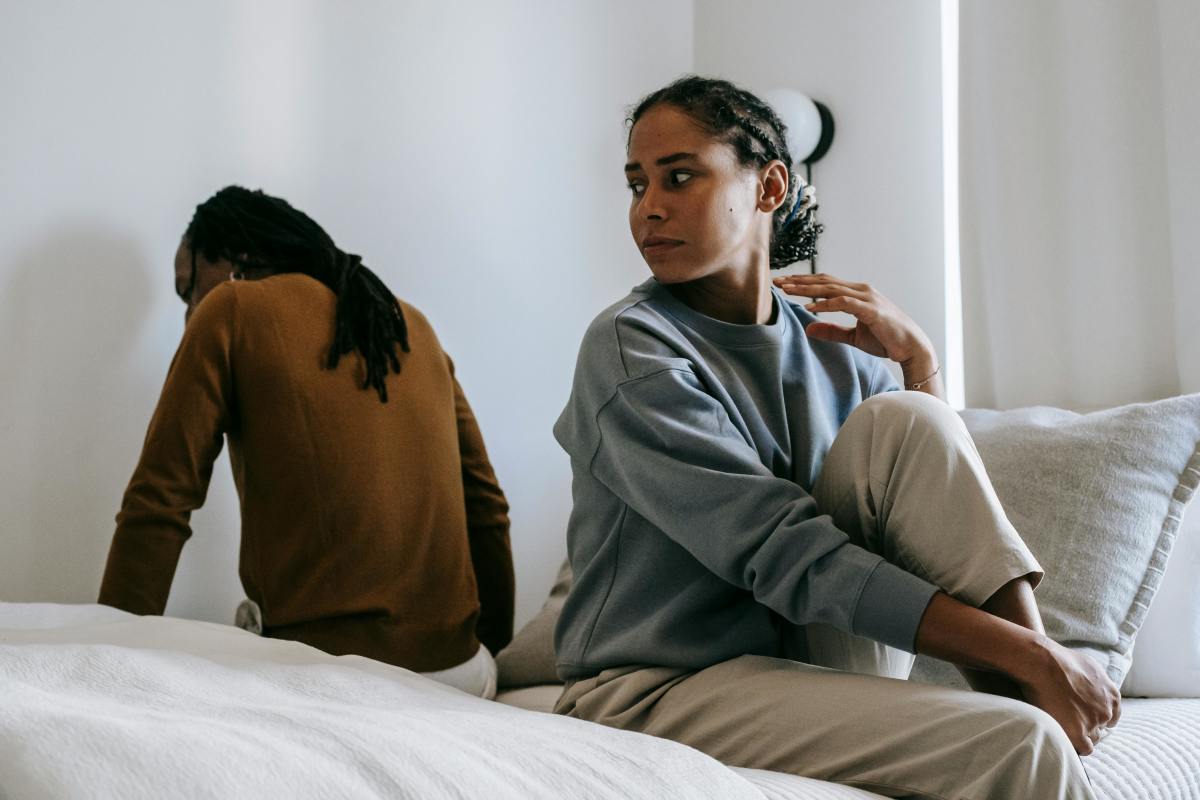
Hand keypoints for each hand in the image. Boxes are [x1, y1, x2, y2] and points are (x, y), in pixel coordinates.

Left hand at [773, 273, 931, 365]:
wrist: (911, 348)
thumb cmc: (886, 340)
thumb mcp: (853, 336)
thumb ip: (832, 331)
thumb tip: (808, 328)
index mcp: (857, 293)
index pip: (825, 283)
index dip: (803, 282)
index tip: (783, 284)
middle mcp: (861, 290)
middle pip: (824, 281)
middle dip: (799, 281)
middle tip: (777, 281)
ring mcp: (867, 298)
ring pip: (831, 288)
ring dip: (807, 289)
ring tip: (787, 291)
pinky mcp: (871, 310)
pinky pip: (843, 303)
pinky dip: (825, 304)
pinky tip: (809, 307)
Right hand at [1012, 637, 1121, 755]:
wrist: (1045, 664)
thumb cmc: (1062, 660)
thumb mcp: (1089, 665)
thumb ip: (1097, 681)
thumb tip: (1093, 684)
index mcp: (1112, 697)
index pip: (1111, 717)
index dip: (1097, 717)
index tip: (1085, 716)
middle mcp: (1106, 712)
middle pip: (1101, 728)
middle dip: (1088, 725)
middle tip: (1071, 720)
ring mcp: (1093, 724)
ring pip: (1092, 739)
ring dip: (1081, 735)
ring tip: (1064, 727)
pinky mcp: (1078, 733)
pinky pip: (1084, 749)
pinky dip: (1077, 745)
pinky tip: (1065, 736)